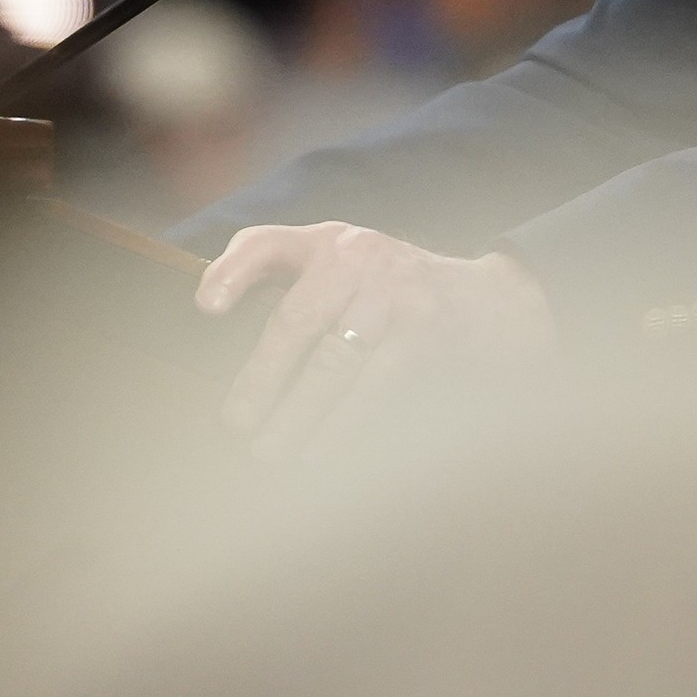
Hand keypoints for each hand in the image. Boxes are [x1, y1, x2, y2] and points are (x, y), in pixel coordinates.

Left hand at [198, 223, 554, 458]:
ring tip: (269, 452)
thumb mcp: (347, 270)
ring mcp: (393, 294)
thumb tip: (224, 348)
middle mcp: (358, 257)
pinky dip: (341, 425)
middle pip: (297, 318)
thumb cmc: (396, 295)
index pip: (267, 244)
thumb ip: (295, 288)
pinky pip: (372, 388)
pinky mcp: (423, 333)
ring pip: (333, 362)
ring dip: (297, 414)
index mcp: (327, 242)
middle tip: (236, 422)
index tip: (206, 308)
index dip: (232, 272)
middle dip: (262, 376)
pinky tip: (317, 454)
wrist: (490, 304)